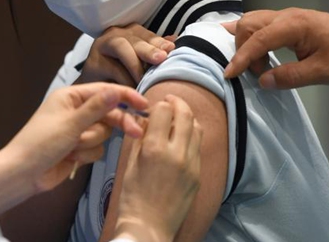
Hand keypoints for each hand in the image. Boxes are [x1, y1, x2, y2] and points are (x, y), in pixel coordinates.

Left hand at [7, 83, 149, 193]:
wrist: (23, 174)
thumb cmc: (41, 144)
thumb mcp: (71, 124)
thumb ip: (96, 108)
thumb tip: (115, 90)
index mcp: (70, 97)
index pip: (104, 91)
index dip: (125, 97)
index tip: (145, 105)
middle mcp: (75, 111)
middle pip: (108, 113)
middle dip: (118, 124)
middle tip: (137, 132)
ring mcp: (77, 130)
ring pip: (103, 133)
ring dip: (90, 143)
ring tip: (72, 148)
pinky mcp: (78, 148)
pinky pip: (97, 148)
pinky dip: (86, 154)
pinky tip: (70, 158)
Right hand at [80, 24, 174, 86]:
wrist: (93, 90)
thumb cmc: (120, 74)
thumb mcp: (139, 62)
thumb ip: (155, 51)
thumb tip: (176, 41)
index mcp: (130, 32)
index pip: (147, 35)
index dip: (159, 42)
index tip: (171, 49)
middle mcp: (115, 35)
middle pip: (135, 40)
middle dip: (149, 49)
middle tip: (161, 59)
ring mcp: (102, 46)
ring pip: (122, 49)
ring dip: (136, 65)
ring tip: (146, 80)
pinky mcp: (93, 63)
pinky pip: (112, 69)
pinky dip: (125, 80)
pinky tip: (134, 90)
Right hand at [113, 95, 202, 241]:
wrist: (148, 227)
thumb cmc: (132, 197)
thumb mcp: (130, 163)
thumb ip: (140, 138)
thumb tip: (145, 119)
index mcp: (155, 148)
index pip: (164, 110)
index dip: (158, 104)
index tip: (153, 106)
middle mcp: (177, 153)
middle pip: (185, 114)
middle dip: (178, 103)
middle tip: (170, 100)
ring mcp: (191, 164)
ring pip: (197, 128)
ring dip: (187, 118)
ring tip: (177, 118)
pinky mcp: (198, 174)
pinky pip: (198, 147)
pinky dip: (191, 136)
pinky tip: (182, 139)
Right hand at [223, 8, 328, 88]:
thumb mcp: (324, 72)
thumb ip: (291, 77)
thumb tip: (263, 81)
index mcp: (294, 26)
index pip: (258, 40)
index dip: (241, 58)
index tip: (229, 75)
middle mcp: (285, 16)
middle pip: (248, 25)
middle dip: (243, 50)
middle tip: (257, 72)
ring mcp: (285, 15)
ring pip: (250, 21)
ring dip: (246, 42)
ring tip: (257, 64)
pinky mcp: (287, 20)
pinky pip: (259, 22)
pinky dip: (247, 34)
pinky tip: (238, 39)